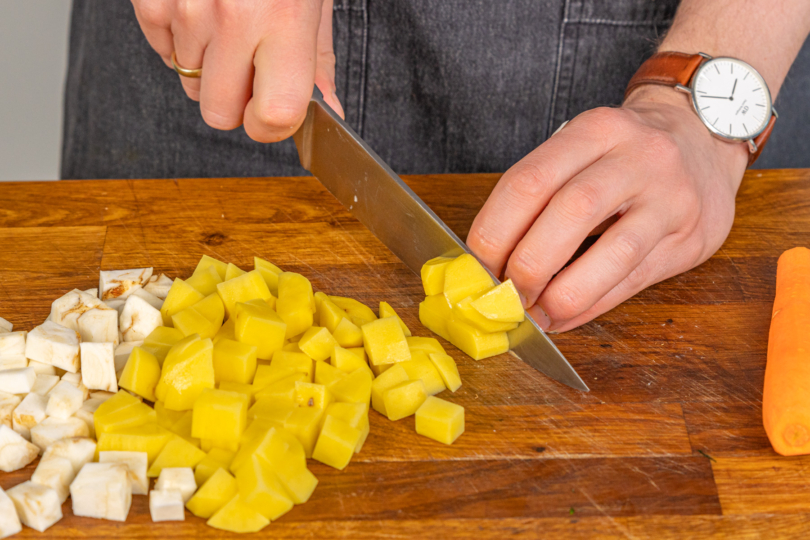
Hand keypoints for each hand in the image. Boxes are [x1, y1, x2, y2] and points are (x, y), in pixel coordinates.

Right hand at [130, 0, 342, 141]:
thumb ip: (318, 59)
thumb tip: (327, 113)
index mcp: (284, 21)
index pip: (272, 116)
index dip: (271, 125)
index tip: (274, 113)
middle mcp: (234, 17)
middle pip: (220, 113)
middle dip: (236, 102)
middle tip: (250, 68)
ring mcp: (186, 5)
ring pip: (188, 82)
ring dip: (209, 65)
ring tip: (228, 20)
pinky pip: (161, 51)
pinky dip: (180, 40)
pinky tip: (201, 8)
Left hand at [467, 85, 748, 331]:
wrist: (705, 138)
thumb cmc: (623, 155)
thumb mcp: (583, 150)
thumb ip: (541, 195)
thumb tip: (489, 261)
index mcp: (595, 129)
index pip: (529, 181)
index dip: (494, 231)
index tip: (475, 266)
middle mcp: (638, 157)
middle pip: (570, 213)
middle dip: (527, 264)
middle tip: (504, 295)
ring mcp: (671, 197)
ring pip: (613, 253)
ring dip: (564, 293)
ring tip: (535, 314)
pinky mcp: (691, 236)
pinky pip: (634, 279)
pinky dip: (592, 304)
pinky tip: (565, 315)